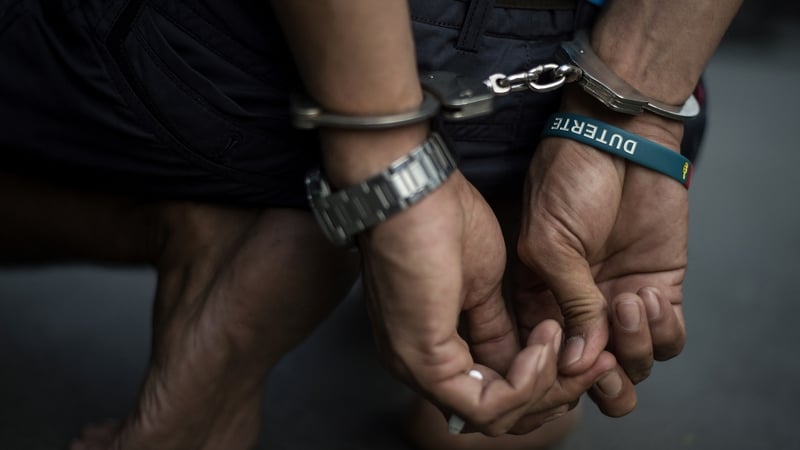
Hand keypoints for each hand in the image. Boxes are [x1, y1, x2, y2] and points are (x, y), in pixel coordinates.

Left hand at [360, 170, 571, 434]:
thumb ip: (499, 330)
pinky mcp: (425, 361)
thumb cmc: (441, 219)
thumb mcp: (484, 285)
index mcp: (433, 349)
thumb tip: (522, 359)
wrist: (412, 188)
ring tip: (559, 337)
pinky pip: (488, 405)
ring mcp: (418, 368)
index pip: (494, 397)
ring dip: (545, 384)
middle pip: (499, 416)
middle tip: (590, 356)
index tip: (586, 353)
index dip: (545, 383)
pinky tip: (544, 340)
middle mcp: (421, 368)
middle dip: (554, 392)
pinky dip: (528, 381)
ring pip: (496, 418)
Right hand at [515, 94, 688, 396]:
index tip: (570, 363)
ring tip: (628, 300)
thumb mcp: (551, 245)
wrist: (619, 140)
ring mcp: (620, 302)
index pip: (549, 360)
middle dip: (602, 383)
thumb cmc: (568, 182)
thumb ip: (569, 304)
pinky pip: (670, 339)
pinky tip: (648, 292)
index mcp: (540, 302)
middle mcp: (580, 310)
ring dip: (633, 346)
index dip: (560, 374)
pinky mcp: (661, 290)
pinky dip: (663, 329)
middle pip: (594, 377)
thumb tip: (580, 363)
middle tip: (605, 360)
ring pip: (634, 365)